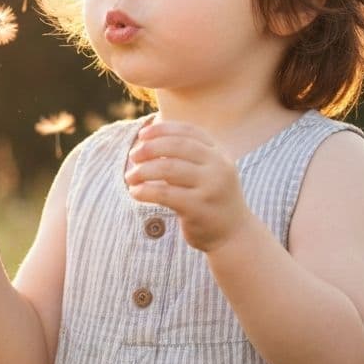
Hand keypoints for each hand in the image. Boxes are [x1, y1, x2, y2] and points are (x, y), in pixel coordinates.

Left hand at [124, 121, 251, 252]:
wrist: (233, 235)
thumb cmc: (210, 199)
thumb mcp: (207, 172)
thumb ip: (186, 156)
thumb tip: (147, 140)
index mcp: (219, 153)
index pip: (188, 131)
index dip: (163, 129)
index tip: (142, 134)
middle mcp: (218, 167)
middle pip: (177, 146)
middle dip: (150, 148)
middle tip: (133, 156)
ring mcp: (210, 187)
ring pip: (168, 168)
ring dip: (143, 170)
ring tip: (129, 177)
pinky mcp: (199, 208)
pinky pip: (165, 194)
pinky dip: (145, 191)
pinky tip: (135, 192)